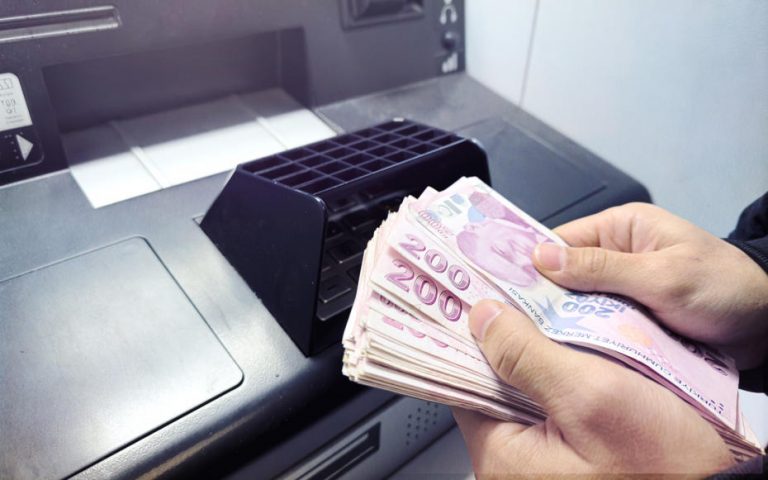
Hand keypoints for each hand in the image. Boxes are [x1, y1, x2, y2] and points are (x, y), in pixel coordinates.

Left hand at [453, 300, 732, 475]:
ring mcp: (546, 460)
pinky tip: (578, 349)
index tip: (475, 302)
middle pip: (496, 384)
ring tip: (549, 317)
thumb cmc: (668, 464)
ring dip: (542, 353)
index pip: (466, 383)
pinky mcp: (574, 454)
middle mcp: (517, 462)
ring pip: (528, 389)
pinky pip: (557, 402)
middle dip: (510, 341)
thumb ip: (527, 355)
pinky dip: (566, 372)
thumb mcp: (591, 395)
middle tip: (518, 299)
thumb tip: (483, 318)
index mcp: (504, 455)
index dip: (471, 339)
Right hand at [532, 203, 767, 368]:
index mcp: (620, 228)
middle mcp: (615, 256)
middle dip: (544, 302)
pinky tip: (569, 356)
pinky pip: (597, 327)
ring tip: (537, 345)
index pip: (558, 242)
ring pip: (576, 307)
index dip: (529, 265)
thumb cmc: (725, 289)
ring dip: (566, 325)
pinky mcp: (630, 319)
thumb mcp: (662, 276)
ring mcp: (622, 290)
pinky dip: (587, 340)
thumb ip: (601, 267)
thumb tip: (541, 257)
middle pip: (562, 278)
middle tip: (516, 327)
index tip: (501, 289)